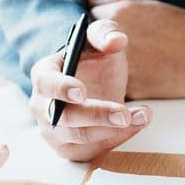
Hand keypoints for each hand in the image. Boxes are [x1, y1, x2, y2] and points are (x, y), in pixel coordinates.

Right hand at [30, 16, 150, 161]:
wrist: (94, 83)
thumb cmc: (92, 59)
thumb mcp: (99, 40)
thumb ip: (106, 33)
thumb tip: (117, 40)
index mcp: (43, 74)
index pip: (46, 83)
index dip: (62, 89)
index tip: (82, 92)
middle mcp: (42, 106)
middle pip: (63, 118)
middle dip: (96, 116)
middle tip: (125, 114)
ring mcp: (52, 131)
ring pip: (79, 139)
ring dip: (113, 131)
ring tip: (143, 115)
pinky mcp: (68, 148)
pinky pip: (90, 151)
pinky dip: (115, 140)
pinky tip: (135, 125)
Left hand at [88, 0, 184, 98]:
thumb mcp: (149, 3)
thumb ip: (115, 2)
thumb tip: (90, 5)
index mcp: (116, 16)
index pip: (86, 21)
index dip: (91, 28)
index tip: (96, 34)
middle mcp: (111, 42)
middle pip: (87, 47)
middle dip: (93, 50)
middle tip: (109, 51)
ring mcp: (120, 68)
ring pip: (99, 70)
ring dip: (103, 69)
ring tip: (124, 66)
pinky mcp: (130, 90)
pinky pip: (114, 87)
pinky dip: (118, 85)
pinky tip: (136, 79)